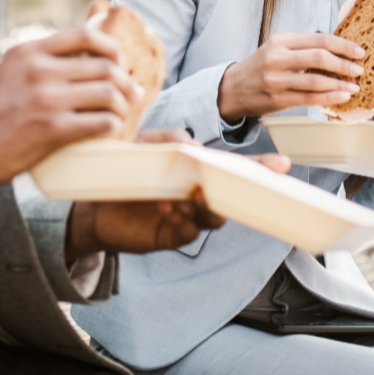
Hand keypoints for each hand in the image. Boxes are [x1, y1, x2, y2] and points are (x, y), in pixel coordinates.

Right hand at [0, 27, 138, 202]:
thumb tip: (81, 46)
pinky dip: (114, 127)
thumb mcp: (9, 74)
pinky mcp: (52, 130)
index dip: (112, 47)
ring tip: (122, 115)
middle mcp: (38, 70)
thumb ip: (40, 61)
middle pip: (104, 65)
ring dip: (123, 106)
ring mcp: (46, 99)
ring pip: (108, 93)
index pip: (85, 36)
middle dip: (125, 81)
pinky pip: (101, 123)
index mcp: (27, 52)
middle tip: (131, 94)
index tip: (119, 62)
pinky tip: (111, 133)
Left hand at [62, 131, 290, 259]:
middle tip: (241, 183)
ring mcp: (187, 217)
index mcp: (197, 171)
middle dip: (243, 190)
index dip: (259, 168)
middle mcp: (197, 195)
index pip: (233, 168)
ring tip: (192, 192)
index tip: (282, 164)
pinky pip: (189, 231)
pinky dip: (186, 220)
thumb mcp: (142, 144)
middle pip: (231, 195)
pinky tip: (170, 207)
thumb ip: (167, 138)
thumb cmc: (124, 171)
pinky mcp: (171, 236)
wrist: (91, 204)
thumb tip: (193, 144)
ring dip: (208, 204)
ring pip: (213, 215)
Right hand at [216, 33, 366, 120]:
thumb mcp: (276, 48)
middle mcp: (277, 58)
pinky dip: (329, 98)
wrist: (232, 89)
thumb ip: (302, 47)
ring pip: (316, 81)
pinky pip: (309, 98)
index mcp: (280, 41)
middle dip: (343, 63)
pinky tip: (342, 96)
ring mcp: (277, 80)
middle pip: (318, 58)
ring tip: (355, 85)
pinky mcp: (278, 99)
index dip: (342, 45)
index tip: (359, 51)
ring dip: (340, 83)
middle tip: (359, 69)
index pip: (318, 39)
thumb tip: (337, 49)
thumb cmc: (260, 67)